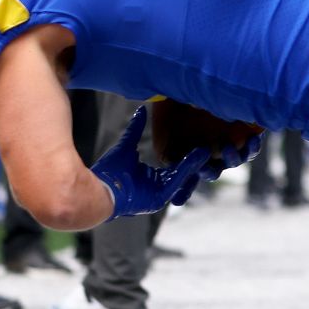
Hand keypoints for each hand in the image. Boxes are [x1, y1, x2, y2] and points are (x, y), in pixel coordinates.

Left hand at [92, 106, 213, 217]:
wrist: (99, 187)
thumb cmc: (109, 171)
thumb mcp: (126, 145)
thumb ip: (135, 129)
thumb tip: (141, 109)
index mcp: (151, 179)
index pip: (173, 165)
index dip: (184, 153)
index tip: (195, 138)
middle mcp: (158, 188)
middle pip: (181, 172)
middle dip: (195, 159)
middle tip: (208, 143)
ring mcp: (159, 195)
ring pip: (183, 177)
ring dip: (195, 163)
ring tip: (207, 148)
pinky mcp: (160, 199)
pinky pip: (177, 182)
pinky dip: (188, 168)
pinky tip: (197, 155)